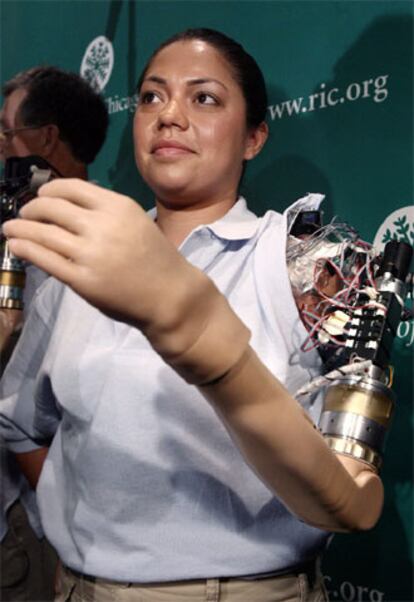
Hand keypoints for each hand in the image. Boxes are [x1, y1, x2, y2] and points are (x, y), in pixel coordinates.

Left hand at [2, 179, 192, 329]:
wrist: (169, 294)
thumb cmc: (154, 258)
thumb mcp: (135, 221)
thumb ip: (105, 211)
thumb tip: (64, 205)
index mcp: (117, 206)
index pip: (70, 187)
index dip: (47, 190)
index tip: (40, 196)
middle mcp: (102, 225)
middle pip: (51, 207)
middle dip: (31, 209)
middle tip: (24, 215)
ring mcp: (91, 254)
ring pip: (42, 232)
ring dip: (20, 228)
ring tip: (10, 229)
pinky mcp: (82, 280)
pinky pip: (44, 259)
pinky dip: (24, 248)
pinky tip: (16, 246)